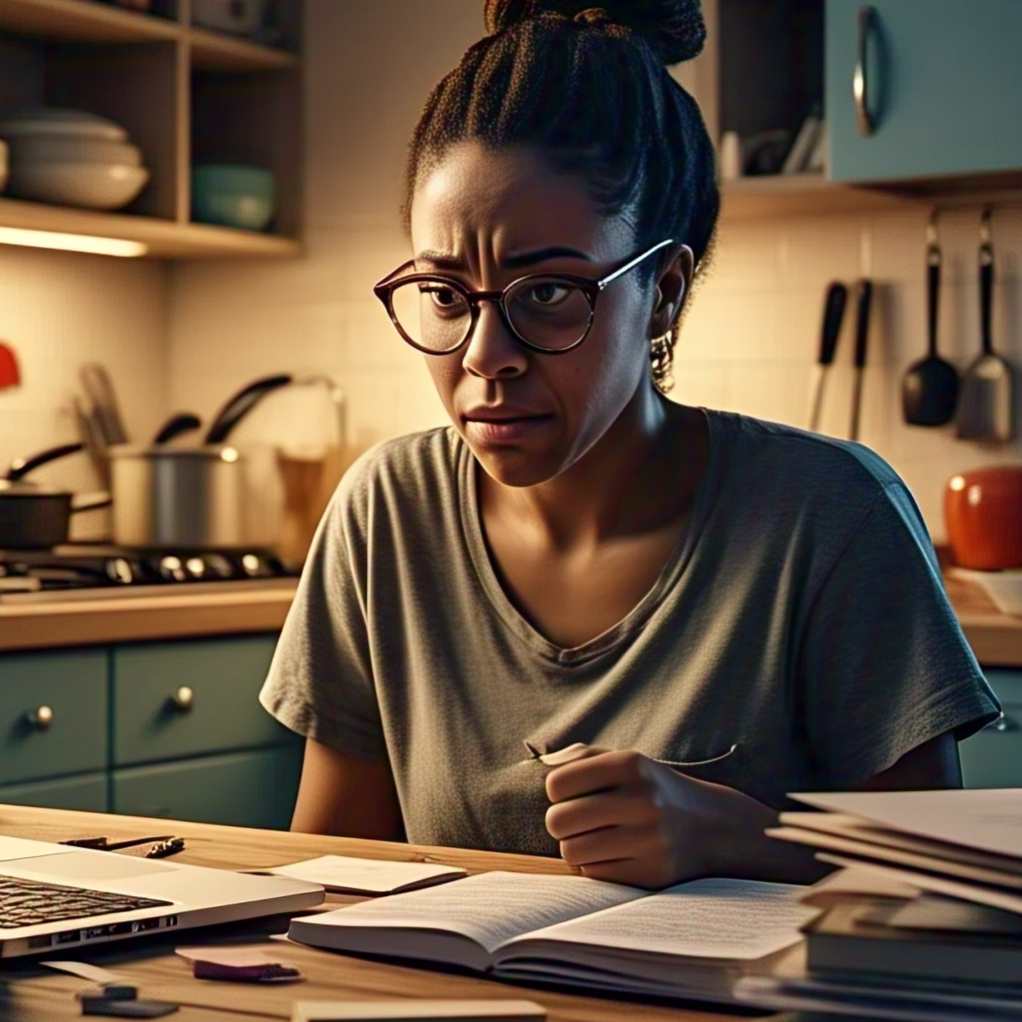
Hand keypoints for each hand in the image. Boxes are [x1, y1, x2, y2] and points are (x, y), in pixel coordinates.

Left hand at [543, 745, 727, 887]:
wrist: (714, 826)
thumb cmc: (654, 790)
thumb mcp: (627, 762)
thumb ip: (583, 758)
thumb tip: (544, 764)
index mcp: (631, 765)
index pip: (557, 783)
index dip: (557, 791)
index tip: (571, 794)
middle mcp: (641, 800)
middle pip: (559, 821)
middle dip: (560, 822)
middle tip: (577, 821)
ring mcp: (649, 839)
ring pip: (572, 852)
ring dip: (576, 847)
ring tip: (595, 837)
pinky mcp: (652, 873)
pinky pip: (594, 874)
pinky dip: (595, 866)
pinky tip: (616, 854)